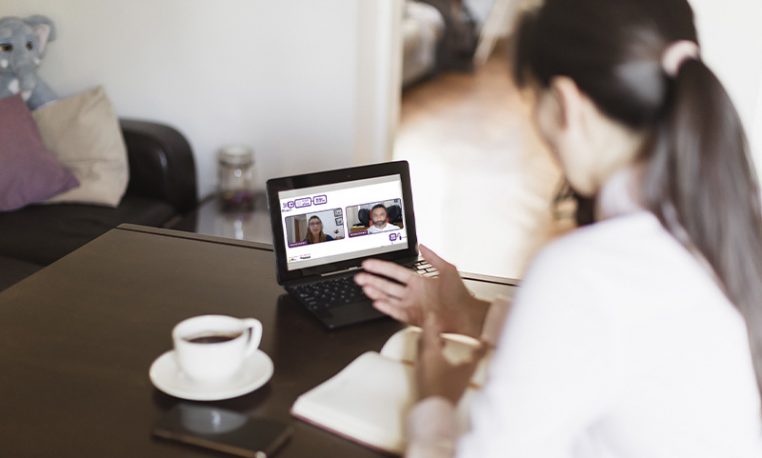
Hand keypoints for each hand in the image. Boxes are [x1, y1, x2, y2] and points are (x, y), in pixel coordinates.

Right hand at [354, 244, 489, 337]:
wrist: (468, 314)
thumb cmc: (461, 295)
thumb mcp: (447, 269)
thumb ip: (433, 257)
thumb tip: (422, 245)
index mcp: (418, 281)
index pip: (394, 272)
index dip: (381, 267)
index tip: (368, 263)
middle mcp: (413, 293)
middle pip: (387, 285)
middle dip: (372, 280)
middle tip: (359, 276)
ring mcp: (412, 306)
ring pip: (388, 298)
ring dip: (376, 292)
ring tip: (364, 287)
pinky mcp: (413, 318)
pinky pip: (396, 312)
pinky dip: (386, 307)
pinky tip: (377, 302)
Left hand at [416, 314, 485, 402]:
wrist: (434, 410)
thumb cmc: (449, 389)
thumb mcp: (467, 370)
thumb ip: (478, 354)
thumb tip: (486, 340)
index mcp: (430, 351)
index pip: (428, 330)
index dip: (431, 320)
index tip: (433, 313)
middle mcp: (421, 357)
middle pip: (422, 338)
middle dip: (430, 329)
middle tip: (438, 324)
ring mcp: (419, 368)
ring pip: (422, 349)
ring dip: (430, 341)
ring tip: (442, 339)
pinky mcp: (420, 378)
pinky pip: (423, 358)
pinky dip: (430, 352)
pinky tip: (441, 358)